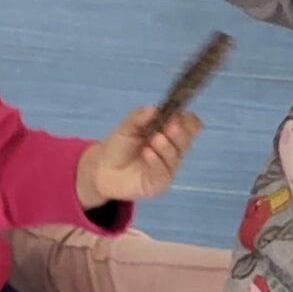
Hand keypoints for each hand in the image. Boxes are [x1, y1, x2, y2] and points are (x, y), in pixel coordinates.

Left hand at [77, 107, 202, 209]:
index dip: (186, 119)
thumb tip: (155, 109)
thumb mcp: (126, 127)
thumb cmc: (118, 146)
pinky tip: (148, 153)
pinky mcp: (159, 182)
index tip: (175, 115)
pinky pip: (164, 172)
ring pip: (177, 155)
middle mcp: (172, 149)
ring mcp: (167, 166)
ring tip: (154, 140)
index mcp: (169, 132)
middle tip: (169, 126)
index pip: (190, 125)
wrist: (101, 169)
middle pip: (187, 139)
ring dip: (166, 146)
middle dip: (179, 131)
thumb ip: (140, 117)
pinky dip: (157, 161)